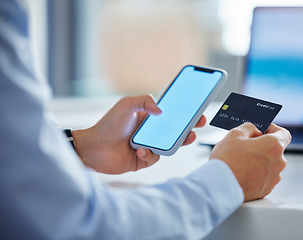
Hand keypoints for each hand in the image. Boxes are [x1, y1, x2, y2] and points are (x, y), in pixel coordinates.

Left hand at [72, 95, 205, 173]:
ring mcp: (148, 146)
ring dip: (177, 142)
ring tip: (186, 137)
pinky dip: (150, 154)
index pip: (170, 116)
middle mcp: (149, 133)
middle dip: (189, 128)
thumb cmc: (109, 124)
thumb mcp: (127, 104)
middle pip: (174, 131)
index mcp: (147, 119)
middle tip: (199, 124)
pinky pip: (155, 158)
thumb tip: (162, 110)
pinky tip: (139, 150)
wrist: (94, 147)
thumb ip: (145, 100)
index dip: (184, 114)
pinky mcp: (143, 160)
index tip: (197, 111)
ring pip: (169, 146)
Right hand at [209, 122, 290, 201]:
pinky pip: (263, 177)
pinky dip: (254, 173)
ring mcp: (273, 178)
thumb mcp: (234, 134)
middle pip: (274, 150)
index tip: (262, 130)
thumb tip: (254, 131)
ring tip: (239, 161)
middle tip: (244, 145)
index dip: (272, 129)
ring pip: (268, 164)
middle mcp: (278, 163)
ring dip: (258, 160)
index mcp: (273, 146)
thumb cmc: (226, 160)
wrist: (219, 185)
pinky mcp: (265, 189)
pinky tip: (240, 172)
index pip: (283, 134)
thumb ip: (248, 128)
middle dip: (261, 146)